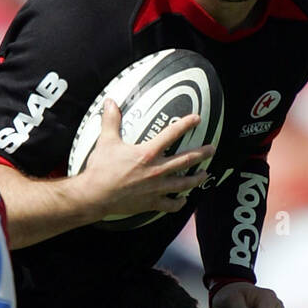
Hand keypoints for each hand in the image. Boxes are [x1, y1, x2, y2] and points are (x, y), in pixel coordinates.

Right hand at [77, 98, 213, 220]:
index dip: (186, 124)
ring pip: (183, 183)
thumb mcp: (106, 141)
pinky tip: (183, 201)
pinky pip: (170, 205)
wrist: (95, 195)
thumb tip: (110, 102)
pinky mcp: (151, 203)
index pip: (172, 134)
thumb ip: (111, 121)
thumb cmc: (101, 169)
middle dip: (201, 154)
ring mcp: (156, 188)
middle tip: (212, 149)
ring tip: (205, 174)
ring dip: (196, 178)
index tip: (197, 119)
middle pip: (186, 160)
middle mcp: (157, 171)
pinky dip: (178, 203)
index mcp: (148, 153)